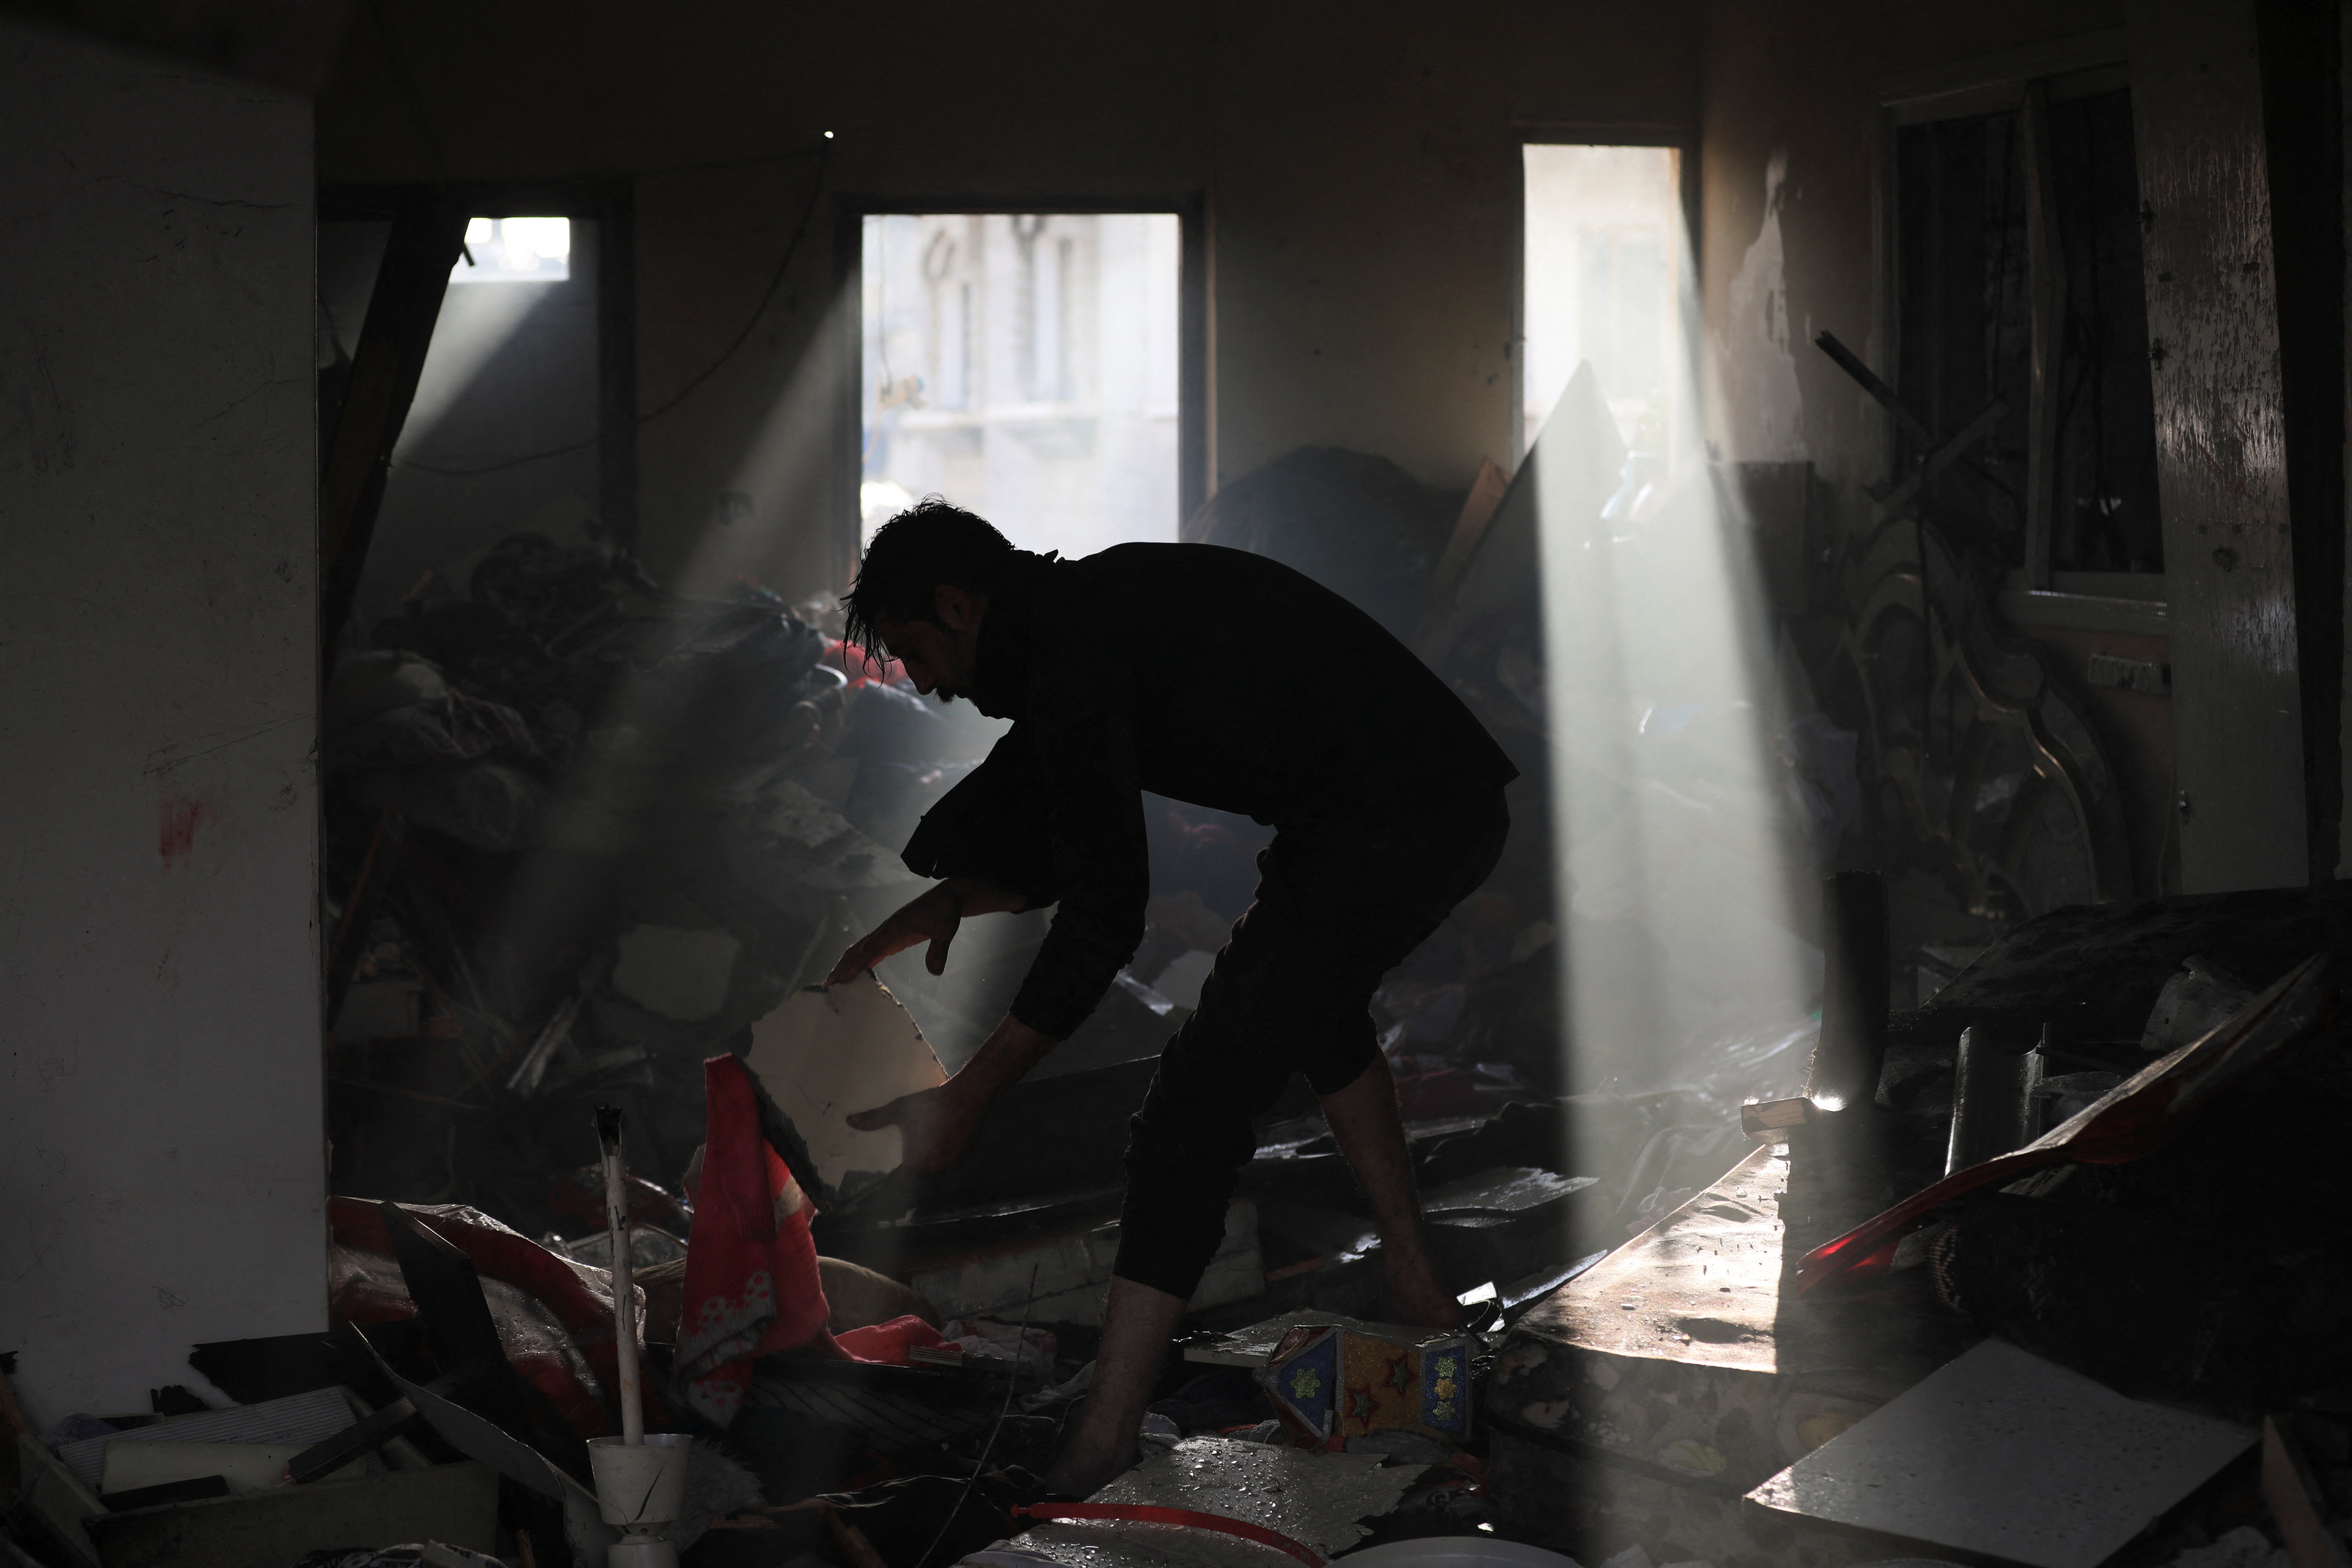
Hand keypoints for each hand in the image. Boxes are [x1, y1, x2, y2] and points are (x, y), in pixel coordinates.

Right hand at [826, 885, 963, 984]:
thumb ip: (938, 950)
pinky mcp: (891, 938)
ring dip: (846, 965)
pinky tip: (855, 974)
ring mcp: (886, 934)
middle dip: (842, 966)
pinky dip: (860, 962)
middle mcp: (886, 931)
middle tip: (828, 984)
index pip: (871, 948)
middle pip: (858, 949)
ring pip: (860, 950)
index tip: (843, 978)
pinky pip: (871, 951)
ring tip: (835, 982)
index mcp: (895, 928)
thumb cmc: (945, 912)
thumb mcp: (946, 931)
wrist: (947, 898)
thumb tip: (935, 972)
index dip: (857, 964)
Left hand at [847, 1079, 985, 1173]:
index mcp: (917, 1163)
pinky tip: (944, 1139)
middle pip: (919, 1175)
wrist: (968, 1097)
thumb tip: (849, 1121)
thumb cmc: (931, 1104)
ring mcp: (952, 1166)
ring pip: (935, 1169)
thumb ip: (875, 1119)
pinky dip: (945, 1155)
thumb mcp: (900, 1110)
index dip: (895, 1181)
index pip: (902, 1183)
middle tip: (914, 1149)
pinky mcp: (965, 1160)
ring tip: (929, 1142)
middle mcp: (935, 1170)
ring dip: (930, 1160)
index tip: (890, 1177)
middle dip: (914, 1164)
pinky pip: (949, 1163)